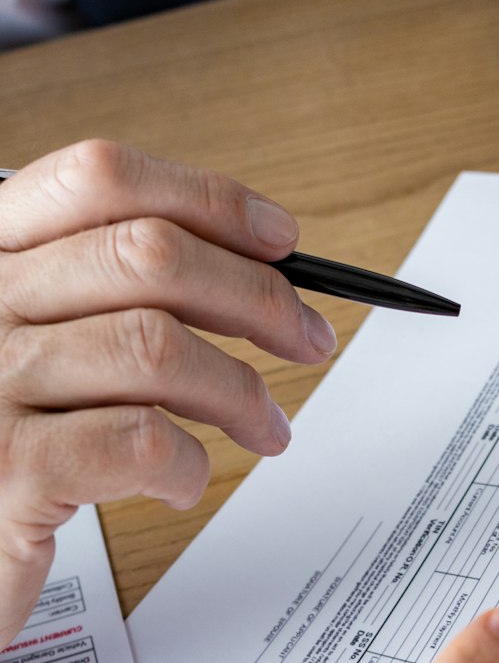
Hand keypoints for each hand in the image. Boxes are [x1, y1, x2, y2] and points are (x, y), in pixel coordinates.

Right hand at [0, 139, 338, 645]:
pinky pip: (140, 441)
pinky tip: (182, 482)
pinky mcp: (13, 472)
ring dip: (240, 390)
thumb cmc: (0, 451)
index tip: (278, 242)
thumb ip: (104, 296)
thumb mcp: (35, 351)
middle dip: (256, 296)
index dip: (206, 200)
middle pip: (147, 254)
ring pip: (157, 347)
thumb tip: (244, 273)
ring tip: (263, 427)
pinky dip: (189, 463)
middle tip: (305, 340)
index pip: (98, 179)